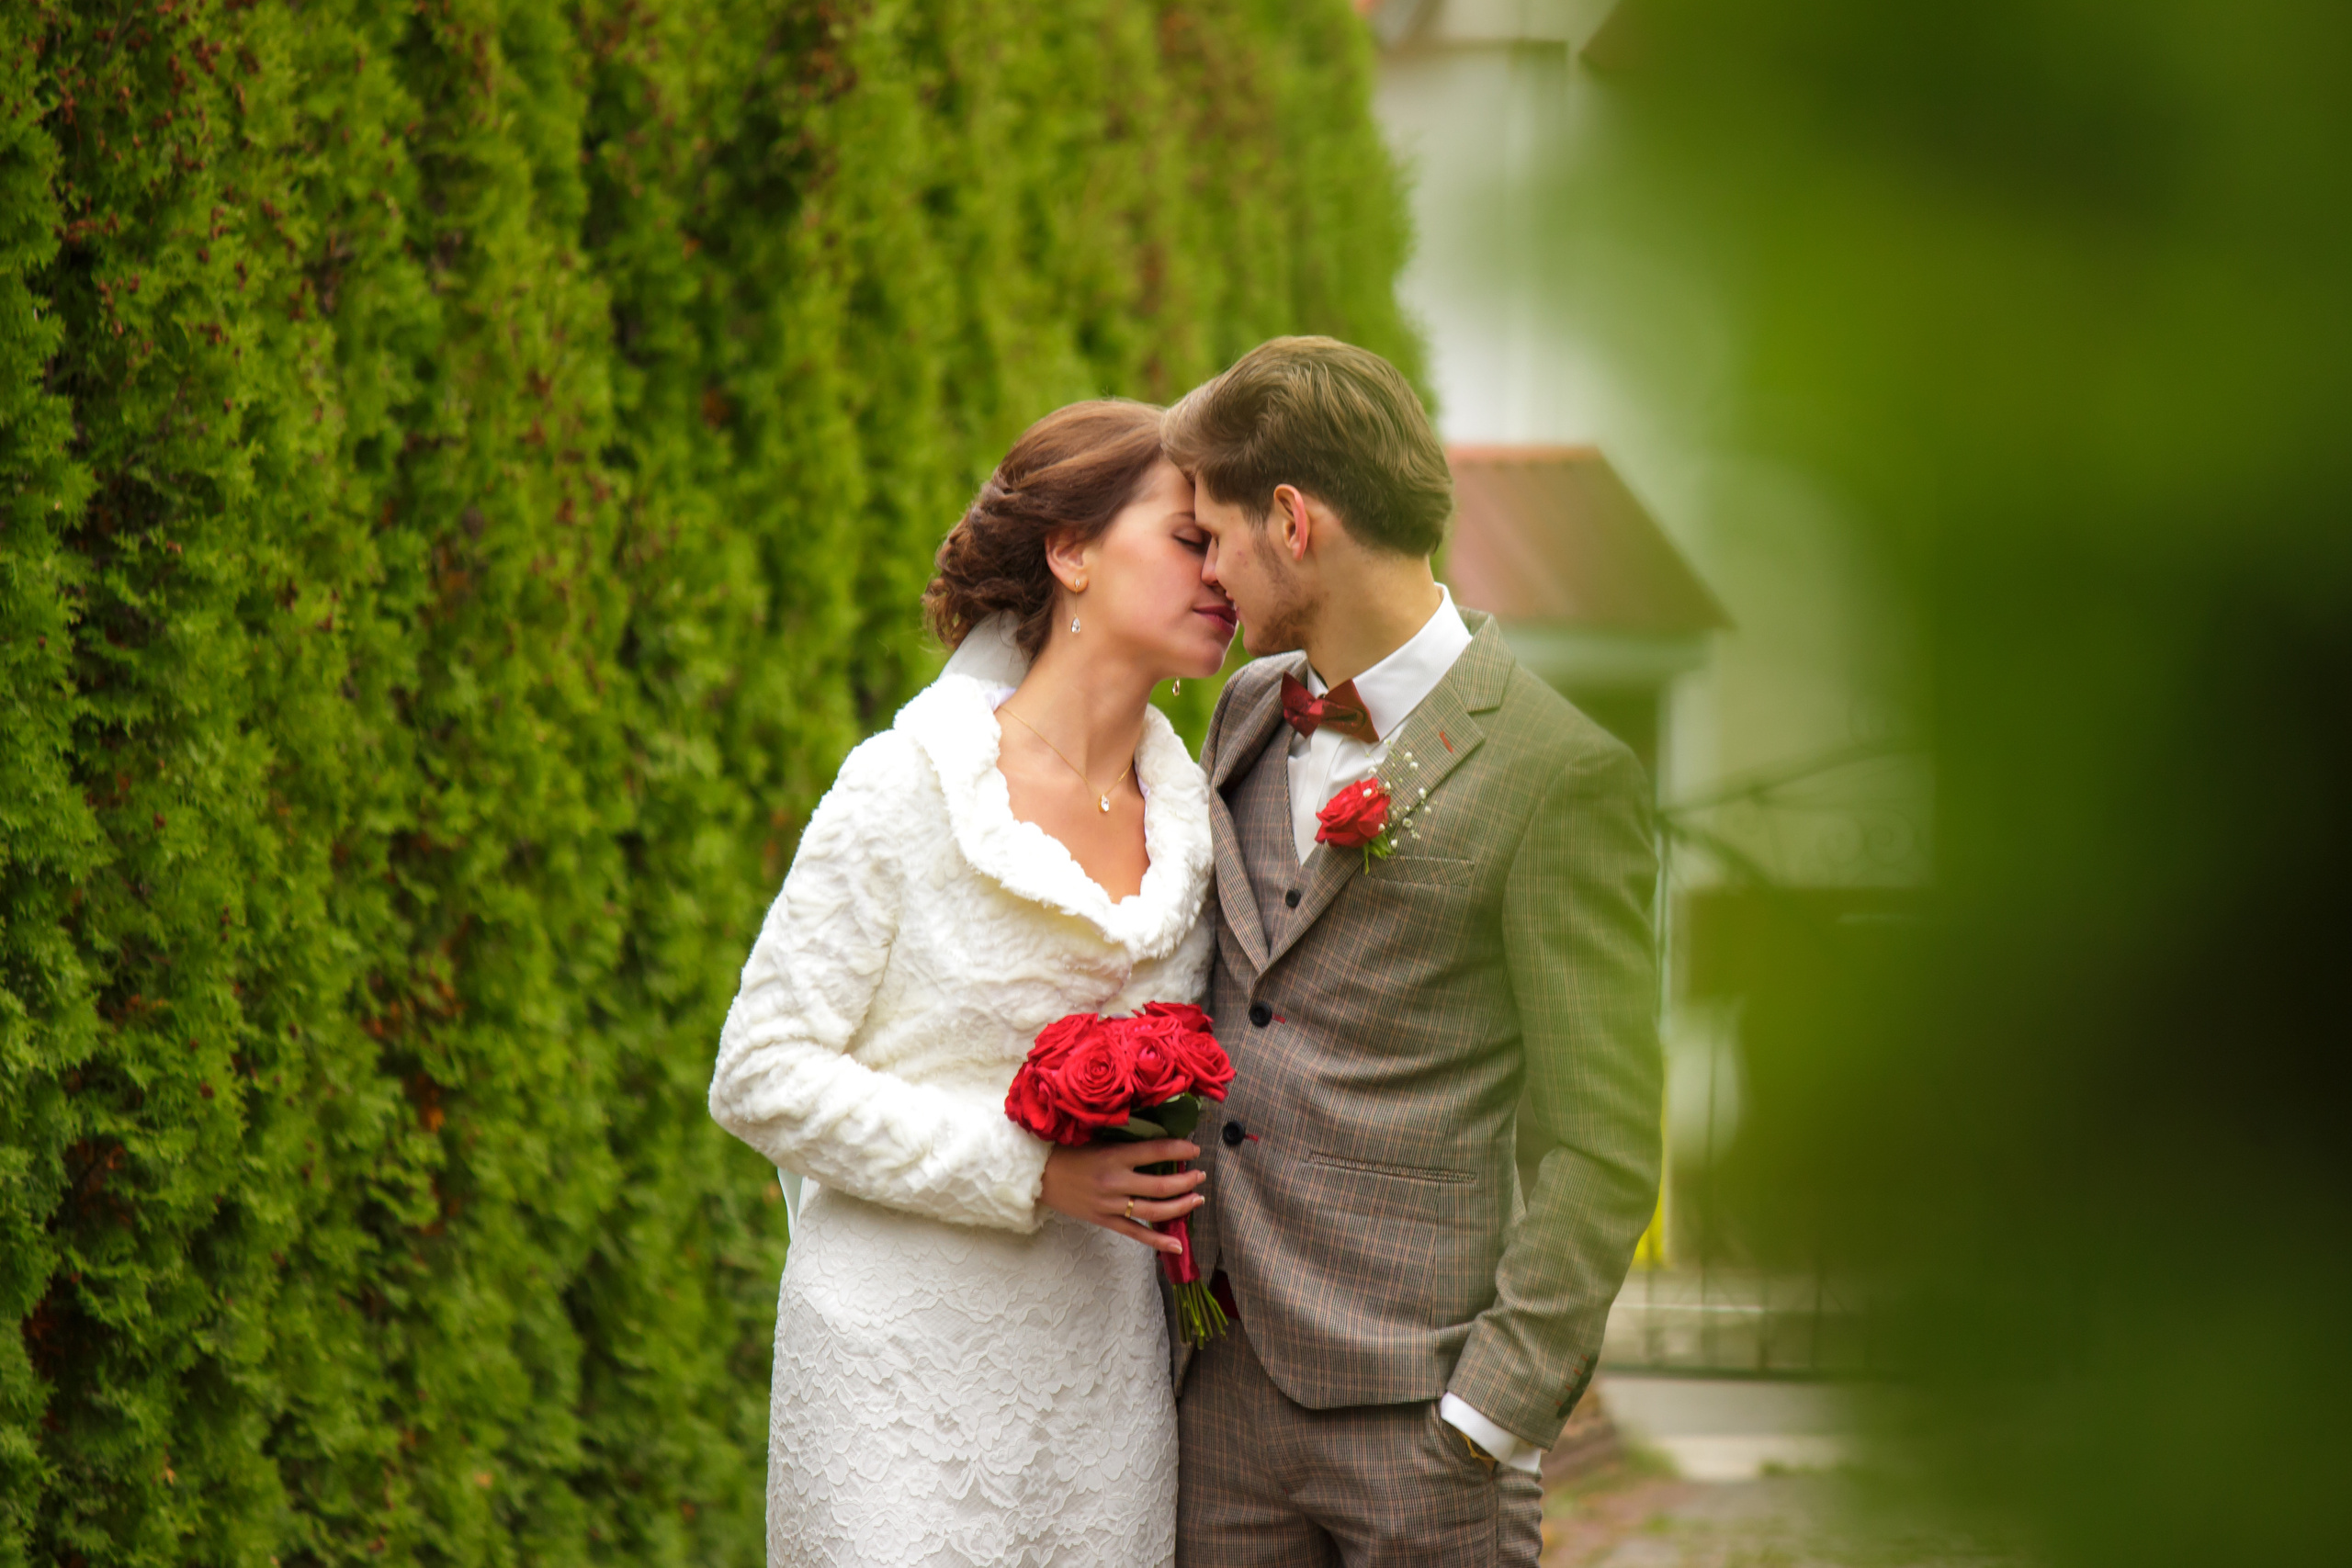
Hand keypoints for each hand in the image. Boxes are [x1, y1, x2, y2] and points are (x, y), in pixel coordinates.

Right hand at [1040, 1139, 1203, 1252]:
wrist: (1037, 1175)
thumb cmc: (1066, 1151)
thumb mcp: (1096, 1138)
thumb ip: (1124, 1141)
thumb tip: (1156, 1139)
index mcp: (1113, 1156)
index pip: (1155, 1151)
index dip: (1179, 1150)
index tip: (1194, 1149)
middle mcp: (1115, 1181)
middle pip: (1161, 1185)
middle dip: (1186, 1181)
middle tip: (1200, 1175)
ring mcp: (1110, 1205)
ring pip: (1153, 1210)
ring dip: (1180, 1206)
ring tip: (1197, 1199)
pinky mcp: (1104, 1220)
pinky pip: (1135, 1234)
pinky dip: (1158, 1241)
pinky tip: (1177, 1244)